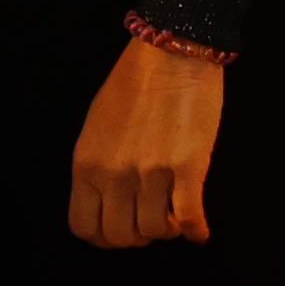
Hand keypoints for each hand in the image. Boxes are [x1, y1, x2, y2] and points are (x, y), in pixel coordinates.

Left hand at [69, 36, 224, 246]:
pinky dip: (196, 231)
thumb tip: (112, 202)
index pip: (85, 227)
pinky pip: (189, 217)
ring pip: (155, 231)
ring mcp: (151, 172)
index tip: (121, 227)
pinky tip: (200, 231)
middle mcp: (114, 174)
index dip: (105, 236)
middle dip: (137, 235)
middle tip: (151, 220)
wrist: (173, 49)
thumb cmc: (135, 82)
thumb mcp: (97, 126)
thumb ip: (98, 166)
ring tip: (175, 214)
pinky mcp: (187, 167)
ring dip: (167, 229)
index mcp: (87, 163)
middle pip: (120, 236)